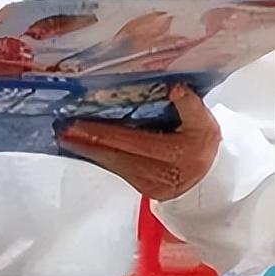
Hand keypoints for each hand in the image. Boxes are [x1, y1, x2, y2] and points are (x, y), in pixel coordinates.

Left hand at [56, 85, 218, 200]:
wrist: (212, 180)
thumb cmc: (204, 147)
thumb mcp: (205, 123)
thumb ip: (190, 105)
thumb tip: (175, 88)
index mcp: (177, 154)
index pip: (134, 141)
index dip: (105, 132)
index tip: (81, 123)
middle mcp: (160, 172)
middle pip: (117, 155)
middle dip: (87, 142)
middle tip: (63, 131)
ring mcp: (149, 184)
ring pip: (114, 164)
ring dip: (88, 150)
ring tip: (66, 138)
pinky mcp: (142, 188)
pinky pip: (116, 169)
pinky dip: (100, 157)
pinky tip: (85, 148)